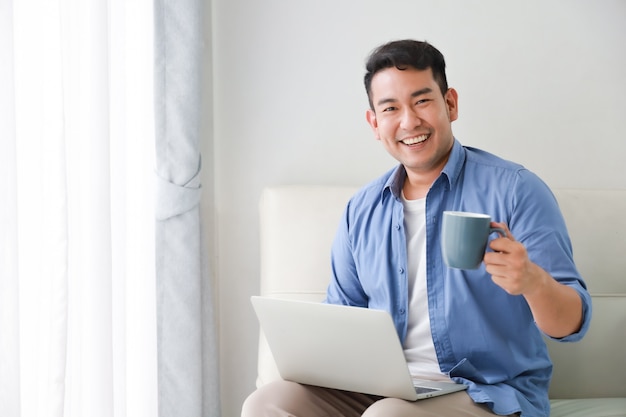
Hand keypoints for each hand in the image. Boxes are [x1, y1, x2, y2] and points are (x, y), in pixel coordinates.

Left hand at [483, 222, 582, 337]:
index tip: (499, 248)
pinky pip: (493, 279)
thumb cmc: (519, 259)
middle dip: (491, 259)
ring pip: (489, 269)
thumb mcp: (515, 245)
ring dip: (493, 268)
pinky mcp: (511, 286)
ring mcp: (514, 275)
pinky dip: (497, 277)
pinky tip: (506, 276)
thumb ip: (504, 233)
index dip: (493, 246)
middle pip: (487, 258)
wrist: (533, 279)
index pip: (493, 243)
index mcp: (518, 249)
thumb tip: (494, 222)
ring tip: (503, 268)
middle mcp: (517, 262)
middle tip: (499, 260)